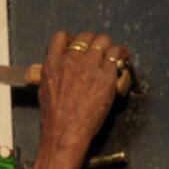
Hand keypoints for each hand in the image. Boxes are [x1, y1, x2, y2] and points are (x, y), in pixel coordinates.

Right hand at [38, 30, 130, 152]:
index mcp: (52, 65)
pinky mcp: (106, 75)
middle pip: (85, 36)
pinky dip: (121, 54)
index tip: (76, 45)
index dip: (70, 39)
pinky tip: (123, 58)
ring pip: (103, 41)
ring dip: (107, 46)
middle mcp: (71, 61)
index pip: (60, 37)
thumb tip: (62, 72)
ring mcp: (89, 67)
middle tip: (97, 51)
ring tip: (112, 53)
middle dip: (92, 42)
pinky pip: (117, 53)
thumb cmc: (55, 119)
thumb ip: (54, 76)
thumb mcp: (45, 92)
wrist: (65, 132)